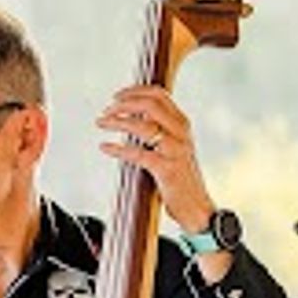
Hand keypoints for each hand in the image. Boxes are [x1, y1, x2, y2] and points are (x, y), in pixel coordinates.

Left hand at [94, 83, 217, 235]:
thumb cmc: (178, 177)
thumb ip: (157, 130)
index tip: (115, 96)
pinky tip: (104, 146)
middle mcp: (181, 133)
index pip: (159, 95)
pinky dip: (118, 148)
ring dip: (117, 121)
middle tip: (105, 111)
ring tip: (100, 123)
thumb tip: (130, 114)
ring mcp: (175, 150)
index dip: (135, 91)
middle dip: (123, 104)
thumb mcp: (171, 147)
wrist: (196, 206)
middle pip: (150, 104)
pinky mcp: (167, 169)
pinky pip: (139, 154)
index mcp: (182, 124)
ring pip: (144, 126)